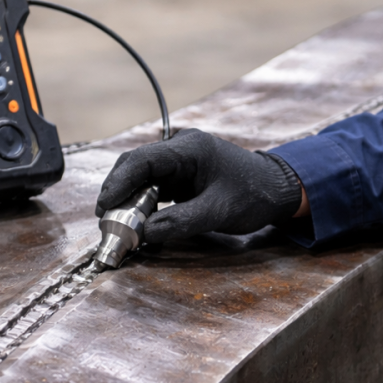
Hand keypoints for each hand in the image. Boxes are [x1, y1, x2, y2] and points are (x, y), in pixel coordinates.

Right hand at [94, 129, 303, 243]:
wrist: (278, 189)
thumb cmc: (254, 196)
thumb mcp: (218, 212)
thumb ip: (179, 222)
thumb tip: (142, 234)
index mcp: (190, 149)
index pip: (142, 160)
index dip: (118, 183)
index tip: (103, 207)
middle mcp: (180, 148)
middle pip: (135, 166)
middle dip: (117, 193)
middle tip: (106, 222)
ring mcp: (179, 161)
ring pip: (141, 177)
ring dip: (128, 200)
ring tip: (118, 225)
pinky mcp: (180, 174)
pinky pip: (152, 186)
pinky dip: (142, 203)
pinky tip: (137, 222)